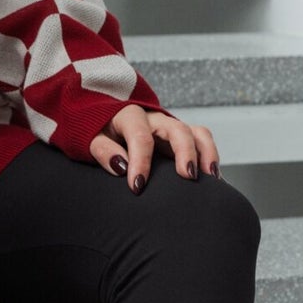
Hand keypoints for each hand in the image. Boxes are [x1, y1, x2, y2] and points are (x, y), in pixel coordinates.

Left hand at [90, 106, 219, 192]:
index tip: (137, 187)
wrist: (103, 119)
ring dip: (207, 154)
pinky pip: (201, 141)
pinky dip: (210, 157)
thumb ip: (103, 150)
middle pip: (178, 130)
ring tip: (211, 178)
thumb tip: (121, 166)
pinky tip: (212, 180)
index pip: (140, 137)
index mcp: (129, 116)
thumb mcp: (89, 139)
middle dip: (185, 152)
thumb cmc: (97, 131)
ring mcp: (170, 126)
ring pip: (197, 133)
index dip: (141, 162)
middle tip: (187, 177)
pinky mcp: (180, 137)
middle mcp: (155, 118)